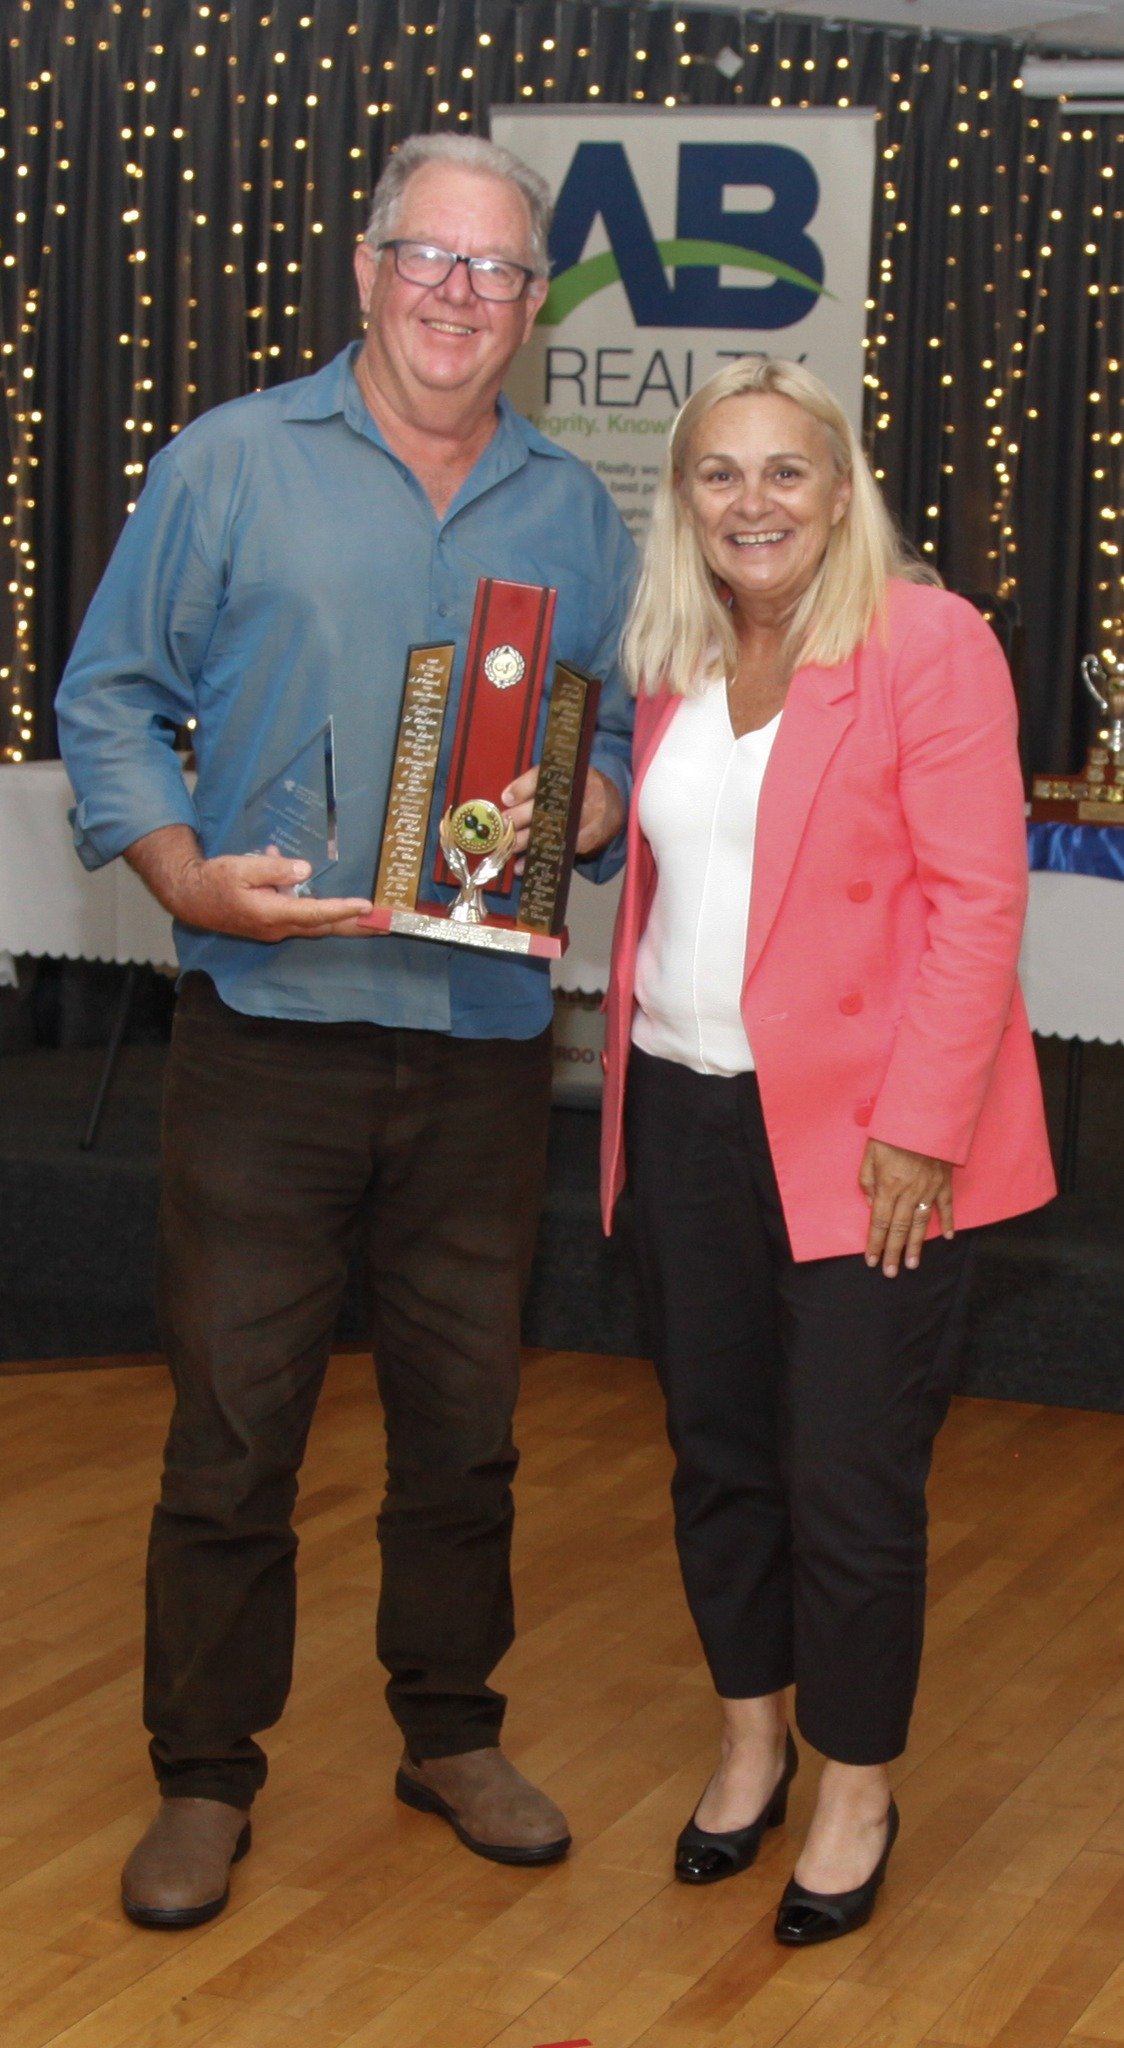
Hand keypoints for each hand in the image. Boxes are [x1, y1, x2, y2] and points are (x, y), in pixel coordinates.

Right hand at [125, 827, 373, 940]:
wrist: (189, 897)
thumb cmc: (214, 880)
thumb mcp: (242, 867)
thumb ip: (274, 869)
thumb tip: (303, 869)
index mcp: (272, 913)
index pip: (316, 913)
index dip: (343, 910)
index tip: (366, 907)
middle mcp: (278, 926)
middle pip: (324, 927)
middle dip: (356, 927)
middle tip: (385, 926)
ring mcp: (275, 928)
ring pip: (315, 923)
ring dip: (340, 918)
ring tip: (368, 915)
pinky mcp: (271, 923)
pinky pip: (299, 913)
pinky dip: (313, 904)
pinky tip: (305, 878)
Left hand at [501, 764, 624, 865]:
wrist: (611, 805)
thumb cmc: (575, 791)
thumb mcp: (560, 780)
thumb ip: (534, 785)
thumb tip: (507, 798)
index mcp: (570, 772)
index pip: (546, 776)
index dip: (524, 787)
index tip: (506, 798)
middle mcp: (581, 791)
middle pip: (548, 805)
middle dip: (521, 817)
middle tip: (502, 826)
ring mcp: (588, 816)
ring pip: (552, 829)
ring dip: (526, 840)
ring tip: (507, 847)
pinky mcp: (590, 838)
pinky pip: (561, 849)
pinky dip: (540, 858)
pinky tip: (523, 865)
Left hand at [858, 1139, 954, 1276]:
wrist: (924, 1115)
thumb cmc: (892, 1132)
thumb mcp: (870, 1154)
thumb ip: (868, 1182)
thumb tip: (874, 1206)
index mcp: (888, 1186)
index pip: (880, 1222)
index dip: (876, 1243)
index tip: (871, 1260)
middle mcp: (909, 1193)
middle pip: (900, 1229)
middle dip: (894, 1253)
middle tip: (891, 1272)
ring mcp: (929, 1189)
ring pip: (922, 1224)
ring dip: (917, 1246)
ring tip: (912, 1264)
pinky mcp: (944, 1182)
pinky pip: (947, 1206)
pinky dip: (948, 1222)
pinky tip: (947, 1237)